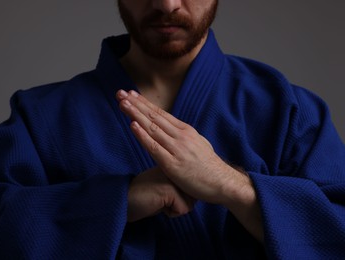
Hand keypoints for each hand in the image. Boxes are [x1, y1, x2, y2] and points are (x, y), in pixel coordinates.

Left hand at [116, 90, 247, 204]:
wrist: (222, 182)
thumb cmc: (209, 166)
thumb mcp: (198, 144)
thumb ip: (184, 137)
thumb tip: (173, 131)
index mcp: (186, 131)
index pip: (161, 114)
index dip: (145, 104)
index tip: (132, 95)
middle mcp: (180, 136)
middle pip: (154, 117)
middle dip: (136, 104)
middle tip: (121, 93)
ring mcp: (176, 149)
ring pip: (152, 128)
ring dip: (136, 114)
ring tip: (123, 104)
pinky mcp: (172, 164)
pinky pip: (155, 147)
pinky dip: (143, 135)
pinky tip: (133, 125)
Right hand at [127, 167, 194, 221]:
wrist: (123, 199)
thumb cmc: (144, 196)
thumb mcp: (165, 188)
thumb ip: (180, 186)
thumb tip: (196, 193)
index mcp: (175, 165)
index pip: (192, 189)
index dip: (179, 198)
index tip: (163, 194)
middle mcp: (176, 167)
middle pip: (194, 197)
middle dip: (179, 204)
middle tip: (159, 197)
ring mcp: (173, 176)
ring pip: (190, 204)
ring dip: (174, 208)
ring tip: (158, 200)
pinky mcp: (170, 188)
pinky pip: (182, 210)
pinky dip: (170, 213)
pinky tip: (156, 203)